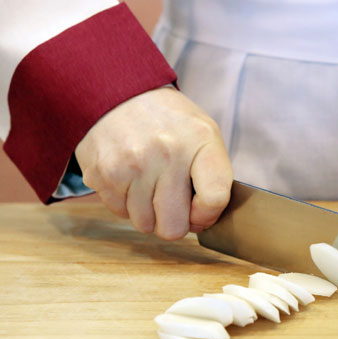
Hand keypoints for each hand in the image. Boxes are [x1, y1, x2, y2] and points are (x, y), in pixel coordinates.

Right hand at [75, 87, 232, 239]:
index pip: (213, 199)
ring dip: (149, 213)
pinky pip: (120, 213)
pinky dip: (126, 203)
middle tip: (172, 201)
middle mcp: (166, 154)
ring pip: (145, 226)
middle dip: (175, 221)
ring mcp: (131, 165)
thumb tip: (203, 222)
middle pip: (174, 227)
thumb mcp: (205, 133)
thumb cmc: (169, 121)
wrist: (119, 92)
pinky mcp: (102, 174)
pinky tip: (130, 178)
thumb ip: (215, 176)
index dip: (208, 215)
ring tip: (150, 183)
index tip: (200, 210)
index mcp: (199, 141)